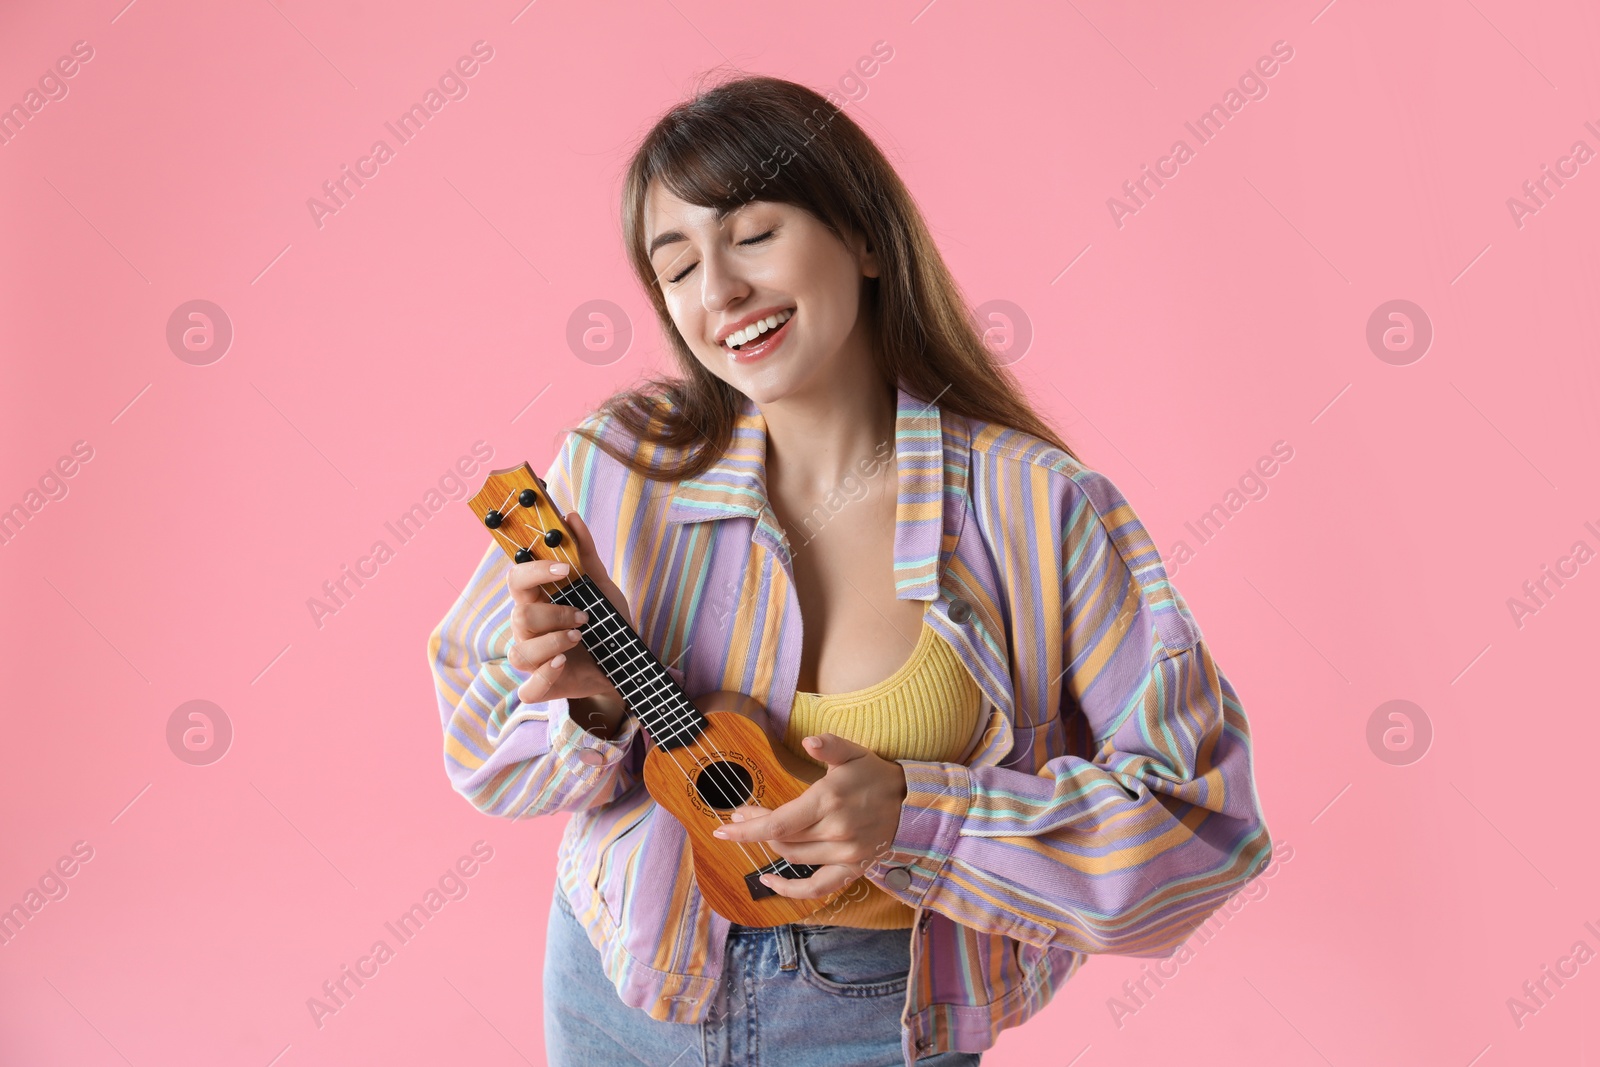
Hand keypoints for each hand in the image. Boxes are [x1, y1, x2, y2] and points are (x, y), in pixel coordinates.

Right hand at [506, 511, 631, 731]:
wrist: (625, 663)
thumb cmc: (605, 622)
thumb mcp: (601, 586)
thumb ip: (585, 554)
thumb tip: (569, 516)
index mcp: (536, 600)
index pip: (516, 579)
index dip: (535, 571)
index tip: (563, 568)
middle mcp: (527, 629)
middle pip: (519, 615)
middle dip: (555, 613)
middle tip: (583, 616)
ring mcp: (532, 659)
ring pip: (521, 651)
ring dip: (554, 641)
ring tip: (580, 637)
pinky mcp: (541, 687)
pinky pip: (528, 688)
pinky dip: (544, 675)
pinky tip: (562, 663)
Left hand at [712, 733, 907, 898]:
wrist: (912, 804)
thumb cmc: (876, 775)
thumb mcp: (855, 753)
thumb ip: (830, 746)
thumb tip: (809, 741)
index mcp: (829, 801)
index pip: (778, 823)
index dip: (748, 829)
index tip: (723, 829)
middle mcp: (835, 830)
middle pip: (781, 839)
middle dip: (755, 831)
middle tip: (741, 818)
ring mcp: (844, 854)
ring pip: (794, 858)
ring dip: (771, 847)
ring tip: (760, 833)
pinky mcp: (852, 869)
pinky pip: (816, 888)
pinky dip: (790, 890)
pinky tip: (769, 882)